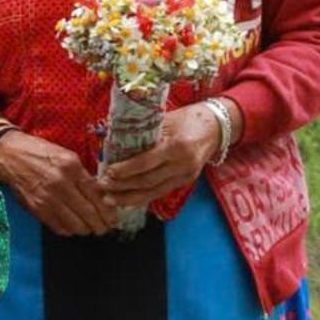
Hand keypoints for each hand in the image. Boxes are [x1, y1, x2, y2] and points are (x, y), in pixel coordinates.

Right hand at [0, 130, 119, 236]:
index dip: (108, 211)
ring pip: (75, 224)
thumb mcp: (66, 156)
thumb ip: (83, 175)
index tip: (113, 218)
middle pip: (88, 213)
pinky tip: (72, 227)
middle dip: (100, 225)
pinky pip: (58, 226)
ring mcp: (47, 198)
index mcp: (71, 168)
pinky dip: (68, 230)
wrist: (9, 155)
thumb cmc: (39, 152)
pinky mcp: (36, 208)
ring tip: (90, 229)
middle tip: (105, 228)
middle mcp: (60, 184)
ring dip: (86, 229)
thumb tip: (100, 195)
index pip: (96, 195)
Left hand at [99, 103, 223, 208]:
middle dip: (123, 186)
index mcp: (177, 146)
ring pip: (154, 191)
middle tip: (102, 187)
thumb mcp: (165, 120)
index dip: (125, 170)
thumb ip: (142, 132)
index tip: (107, 172)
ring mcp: (186, 175)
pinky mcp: (186, 181)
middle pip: (148, 181)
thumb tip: (111, 140)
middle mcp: (183, 164)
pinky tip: (127, 200)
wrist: (217, 126)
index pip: (146, 162)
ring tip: (109, 199)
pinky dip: (143, 197)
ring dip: (130, 198)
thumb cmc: (187, 118)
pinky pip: (161, 192)